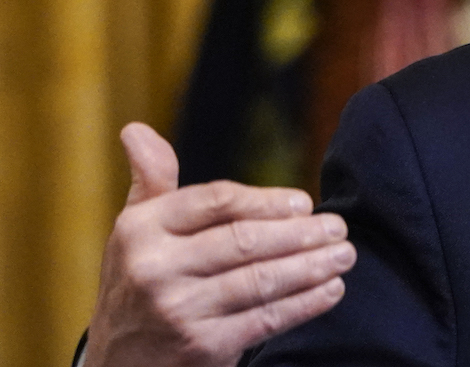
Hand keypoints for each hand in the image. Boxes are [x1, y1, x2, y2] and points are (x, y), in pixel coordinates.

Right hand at [83, 123, 356, 366]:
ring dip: (312, 266)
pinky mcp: (203, 347)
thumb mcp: (134, 232)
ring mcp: (178, 310)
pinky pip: (266, 319)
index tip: (305, 202)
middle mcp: (155, 268)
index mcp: (140, 229)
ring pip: (261, 280)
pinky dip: (305, 303)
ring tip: (344, 255)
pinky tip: (331, 290)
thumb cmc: (138, 284)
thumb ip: (151, 181)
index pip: (216, 202)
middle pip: (244, 240)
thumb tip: (137, 129)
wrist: (120, 364)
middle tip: (339, 227)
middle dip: (301, 233)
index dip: (267, 200)